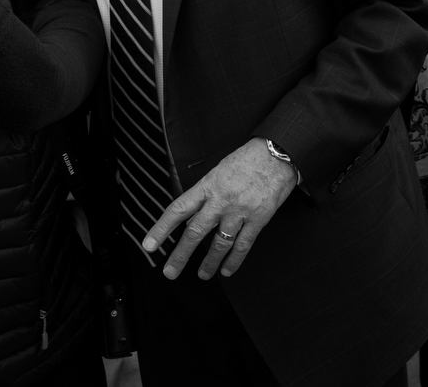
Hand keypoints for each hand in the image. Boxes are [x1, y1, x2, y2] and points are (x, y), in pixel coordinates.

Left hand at [143, 138, 296, 280]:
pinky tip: (227, 270)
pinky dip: (234, 260)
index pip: (178, 210)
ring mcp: (240, 210)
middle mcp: (221, 200)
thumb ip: (206, 194)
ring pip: (219, 243)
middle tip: (170, 272)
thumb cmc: (248, 160)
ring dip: (209, 262)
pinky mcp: (258, 218)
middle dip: (181, 255)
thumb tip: (192, 217)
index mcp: (208, 186)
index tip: (149, 245)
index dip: (161, 229)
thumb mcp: (219, 171)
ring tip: (203, 274)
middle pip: (195, 232)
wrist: (277, 153)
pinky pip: (243, 244)